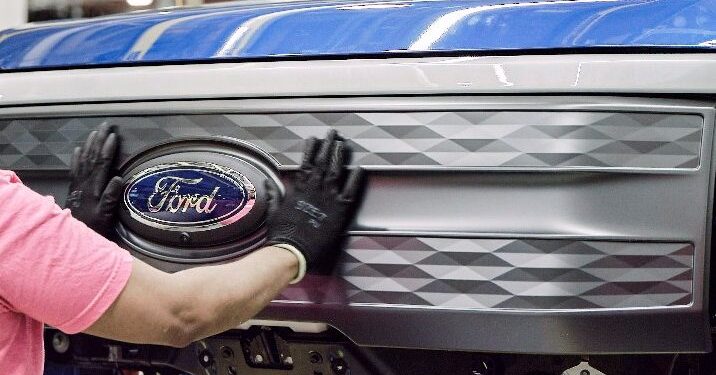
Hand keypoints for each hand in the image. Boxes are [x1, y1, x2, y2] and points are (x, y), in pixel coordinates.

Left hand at [65, 123, 122, 236]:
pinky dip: (76, 158)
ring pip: (83, 160)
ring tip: (94, 132)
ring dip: (89, 145)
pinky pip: (74, 169)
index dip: (107, 149)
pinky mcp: (74, 188)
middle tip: (104, 126)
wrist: (72, 235)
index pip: (102, 163)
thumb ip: (111, 197)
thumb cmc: (93, 227)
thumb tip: (119, 178)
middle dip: (98, 140)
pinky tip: (78, 150)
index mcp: (94, 187)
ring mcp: (78, 184)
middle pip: (92, 157)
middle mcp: (85, 183)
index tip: (113, 136)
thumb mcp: (105, 215)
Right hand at [266, 130, 364, 272]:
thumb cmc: (282, 234)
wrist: (292, 250)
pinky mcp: (339, 210)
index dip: (311, 149)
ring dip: (339, 155)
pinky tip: (359, 168)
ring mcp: (327, 198)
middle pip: (322, 161)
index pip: (306, 163)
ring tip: (343, 144)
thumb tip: (268, 182)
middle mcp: (314, 189)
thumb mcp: (275, 211)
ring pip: (335, 170)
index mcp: (300, 189)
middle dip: (328, 145)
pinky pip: (350, 190)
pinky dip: (355, 179)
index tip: (314, 139)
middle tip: (333, 133)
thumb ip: (274, 195)